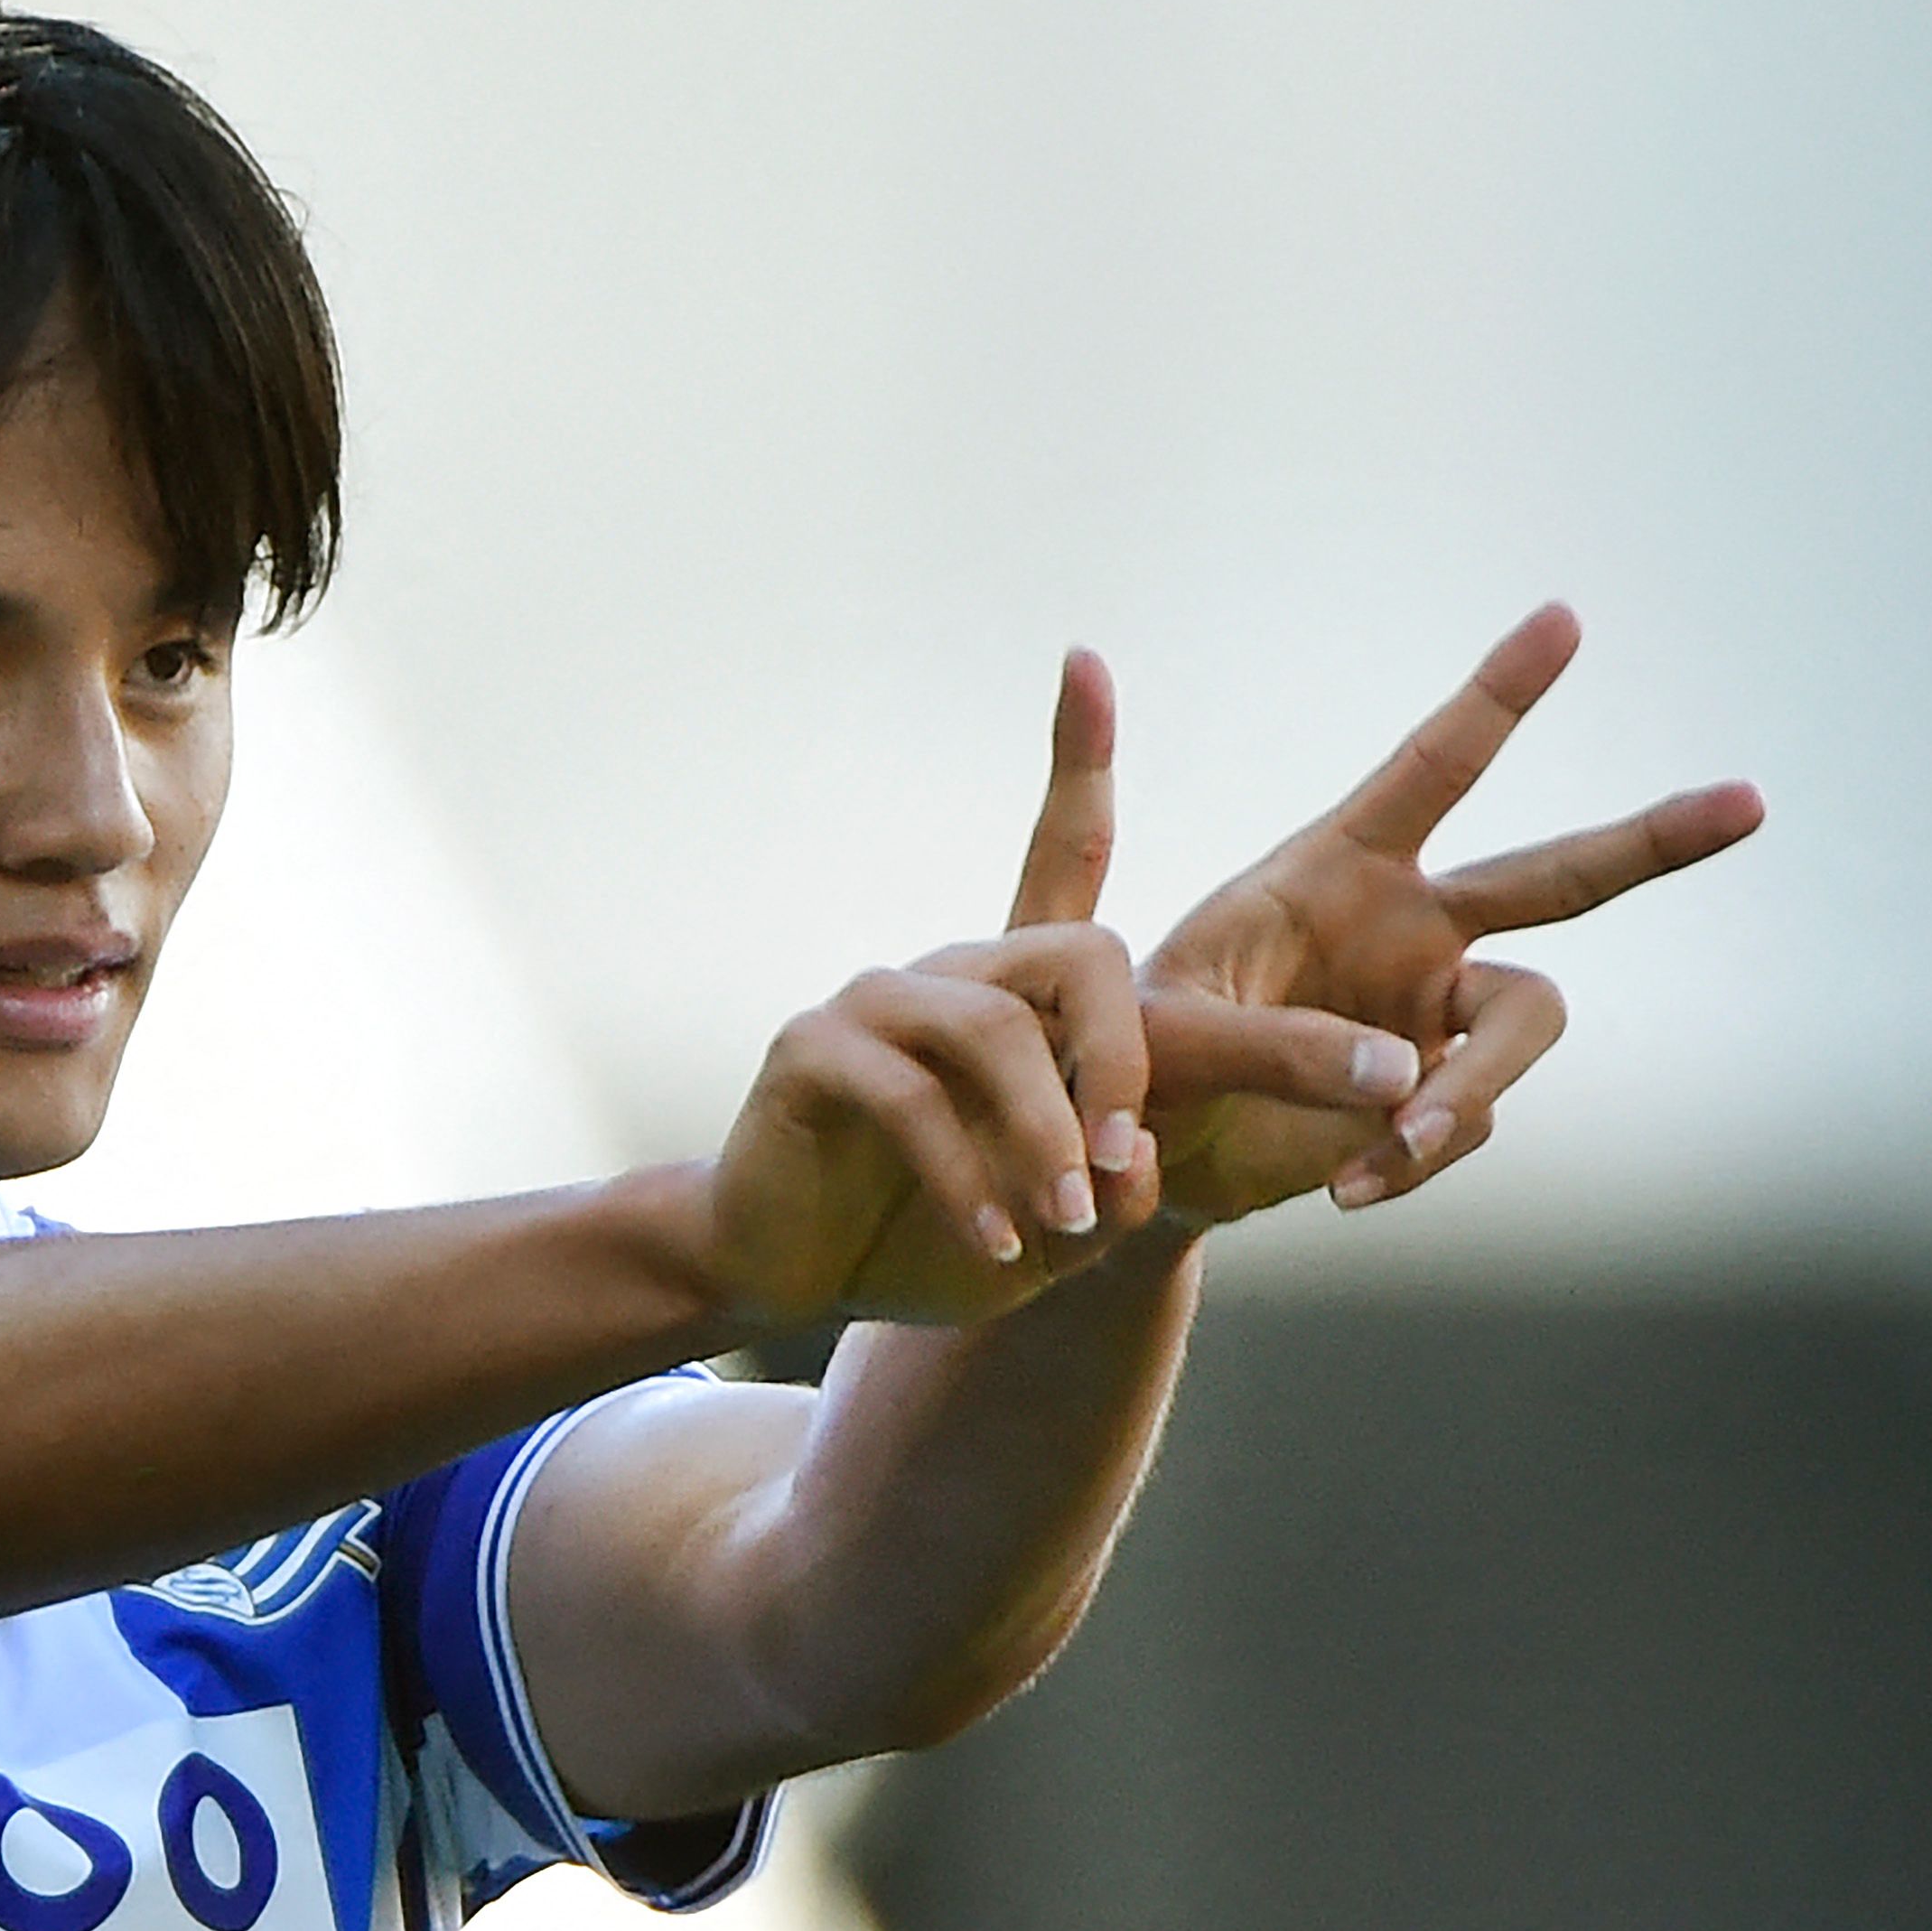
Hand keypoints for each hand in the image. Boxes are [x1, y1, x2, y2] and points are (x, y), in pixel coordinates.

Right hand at [697, 654, 1426, 1327]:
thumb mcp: (1063, 1224)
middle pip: (1079, 954)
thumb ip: (1116, 1186)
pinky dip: (964, 1178)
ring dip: (1045, 1138)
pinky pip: (912, 1100)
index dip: (1076, 755)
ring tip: (1064, 1224)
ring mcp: (878, 1001)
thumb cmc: (939, 1234)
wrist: (795, 1272)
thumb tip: (1136, 1161)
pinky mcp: (814, 1050)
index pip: (1060, 851)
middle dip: (1127, 1062)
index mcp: (1017, 991)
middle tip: (1130, 1166)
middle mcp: (953, 971)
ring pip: (998, 1034)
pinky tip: (988, 1241)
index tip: (1083, 658)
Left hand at [1141, 603, 1765, 1224]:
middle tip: (1751, 802)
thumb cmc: (1136, 1063)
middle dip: (1653, 840)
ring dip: (1478, 1086)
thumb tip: (1404, 1079)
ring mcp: (1432, 1011)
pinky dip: (1422, 1156)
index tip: (1563, 618)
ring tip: (1399, 1142)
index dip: (1496, 697)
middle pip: (1557, 876)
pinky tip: (1351, 1188)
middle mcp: (1407, 928)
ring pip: (1529, 1023)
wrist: (1145, 1159)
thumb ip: (1277, 1045)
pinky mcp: (1436, 1092)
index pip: (1432, 769)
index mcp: (1335, 868)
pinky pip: (1470, 1119)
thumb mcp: (1173, 1036)